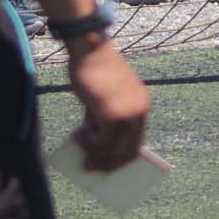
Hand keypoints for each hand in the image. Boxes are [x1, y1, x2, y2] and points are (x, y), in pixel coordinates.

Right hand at [65, 39, 150, 170]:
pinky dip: (87, 144)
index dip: (124, 157)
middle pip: (128, 151)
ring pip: (114, 151)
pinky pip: (101, 142)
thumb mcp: (101, 99)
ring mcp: (128, 115)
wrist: (89, 49)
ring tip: (82, 158)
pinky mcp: (112, 115)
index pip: (137, 141)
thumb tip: (92, 146)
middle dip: (109, 164)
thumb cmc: (92, 70)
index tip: (112, 167)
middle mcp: (139, 112)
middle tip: (91, 169)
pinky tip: (77, 137)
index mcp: (141, 105)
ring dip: (96, 157)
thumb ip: (100, 119)